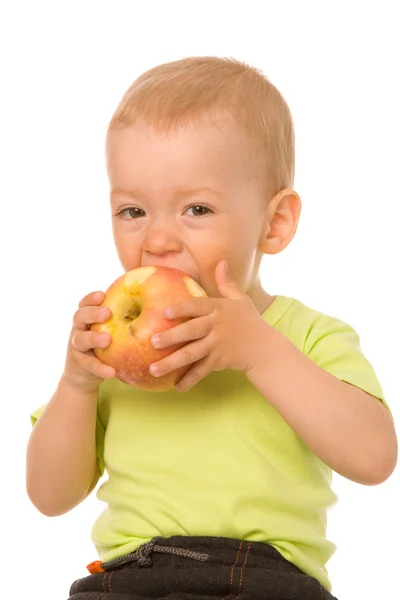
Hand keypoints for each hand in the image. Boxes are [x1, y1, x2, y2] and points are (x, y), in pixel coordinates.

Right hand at [63, 291, 115, 392]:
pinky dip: (100, 368)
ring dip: (94, 338)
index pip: (84, 304)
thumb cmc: (103, 346)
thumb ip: (121, 319)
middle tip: (107, 313)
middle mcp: (79, 329)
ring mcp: (77, 347)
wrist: (83, 374)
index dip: (91, 298)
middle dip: (92, 313)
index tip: (102, 294)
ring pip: (81, 340)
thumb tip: (150, 304)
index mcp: (86, 318)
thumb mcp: (109, 330)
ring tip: (107, 340)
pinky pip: (90, 365)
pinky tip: (112, 372)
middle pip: (79, 316)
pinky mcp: (79, 364)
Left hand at [149, 261, 269, 391]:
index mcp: (218, 309)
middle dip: (171, 337)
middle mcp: (216, 327)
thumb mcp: (240, 299)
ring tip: (152, 369)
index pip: (197, 306)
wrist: (265, 347)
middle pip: (191, 331)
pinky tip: (176, 387)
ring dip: (171, 363)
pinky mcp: (219, 361)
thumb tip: (221, 261)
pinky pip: (201, 371)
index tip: (164, 312)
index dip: (181, 309)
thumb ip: (227, 282)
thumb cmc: (248, 321)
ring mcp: (217, 345)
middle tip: (151, 342)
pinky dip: (189, 380)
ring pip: (192, 354)